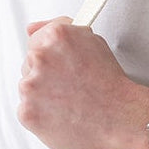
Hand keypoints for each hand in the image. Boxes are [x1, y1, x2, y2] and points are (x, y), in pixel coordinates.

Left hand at [17, 16, 148, 148]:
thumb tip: (32, 28)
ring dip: (43, 96)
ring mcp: (30, 86)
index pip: (35, 40)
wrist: (122, 120)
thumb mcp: (92, 43)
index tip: (62, 68)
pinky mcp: (27, 112)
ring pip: (28, 89)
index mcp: (55, 37)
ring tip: (70, 104)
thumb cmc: (111, 85)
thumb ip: (59, 29)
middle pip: (30, 65)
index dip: (51, 57)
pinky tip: (63, 116)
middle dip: (47, 77)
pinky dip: (41, 116)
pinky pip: (27, 111)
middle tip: (72, 89)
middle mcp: (40, 57)